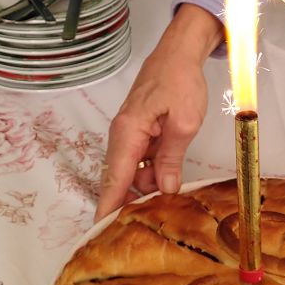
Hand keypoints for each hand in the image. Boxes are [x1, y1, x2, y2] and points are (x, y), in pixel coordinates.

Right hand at [95, 4, 224, 220]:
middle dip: (135, 199)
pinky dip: (154, 170)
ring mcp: (130, 134)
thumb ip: (172, 158)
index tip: (101, 231)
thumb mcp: (184, 123)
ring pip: (133, 170)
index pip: (114, 178)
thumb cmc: (180, 81)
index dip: (109, 206)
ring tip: (173, 191)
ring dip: (150, 183)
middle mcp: (122, 135)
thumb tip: (165, 189)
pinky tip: (171, 176)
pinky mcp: (139, 132)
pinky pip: (141, 159)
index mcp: (128, 132)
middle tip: (154, 218)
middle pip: (122, 178)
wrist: (178, 53)